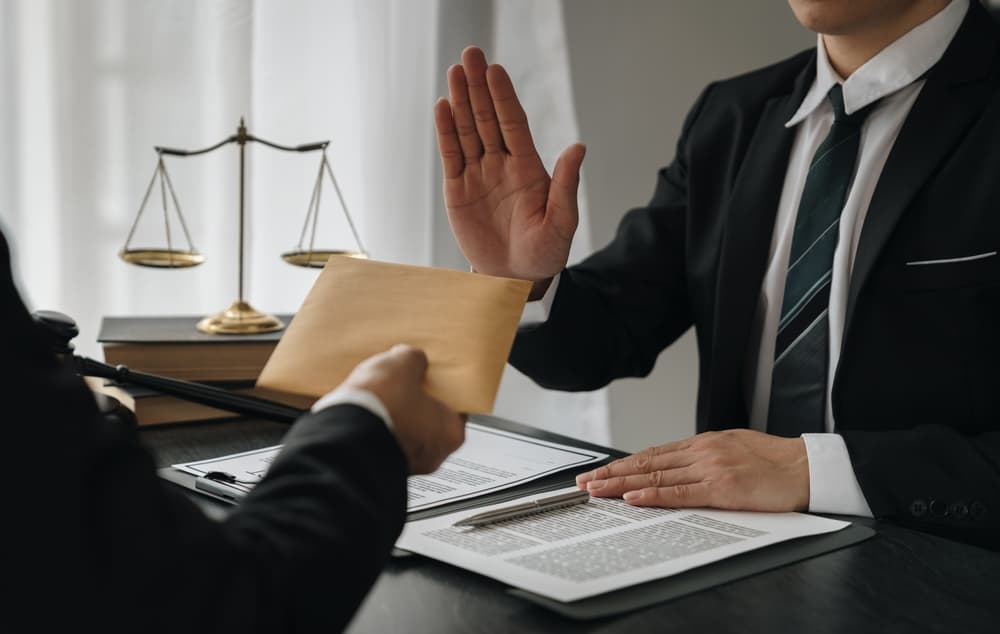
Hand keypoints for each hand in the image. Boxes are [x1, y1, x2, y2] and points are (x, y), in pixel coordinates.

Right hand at [343, 345, 465, 474]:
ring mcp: (405, 464)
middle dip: (416, 402)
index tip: (432, 376)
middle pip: (430, 420)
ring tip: (379, 395)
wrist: (342, 440)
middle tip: (403, 383)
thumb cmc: (382, 410)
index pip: (456, 405)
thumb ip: (413, 359)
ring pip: (405, 432)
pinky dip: (377, 427)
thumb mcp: (402, 365)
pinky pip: (383, 441)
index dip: (442, 387)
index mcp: (451, 432)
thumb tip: (410, 357)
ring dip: (394, 416)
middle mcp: (432, 454)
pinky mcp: (379, 466)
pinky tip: (366, 411)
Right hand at [434, 46, 585, 297]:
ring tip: (454, 72)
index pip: (513, 124)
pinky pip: (451, 156)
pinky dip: (446, 133)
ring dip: (460, 102)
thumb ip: (565, 185)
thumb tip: (578, 148)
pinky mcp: (458, 191)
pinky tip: (442, 108)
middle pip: (487, 119)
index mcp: (528, 168)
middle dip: (479, 87)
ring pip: (467, 131)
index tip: (496, 70)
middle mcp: (502, 165)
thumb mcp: (562, 222)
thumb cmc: (545, 253)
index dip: (504, 97)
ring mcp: (478, 175)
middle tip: (471, 54)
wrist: (516, 278)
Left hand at [576, 430, 809, 511]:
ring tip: (597, 491)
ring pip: (657, 477)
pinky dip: (654, 496)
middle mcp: (702, 451)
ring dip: (622, 485)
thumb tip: (678, 467)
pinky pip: (681, 493)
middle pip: (647, 463)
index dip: (624, 463)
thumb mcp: (733, 448)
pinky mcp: (722, 489)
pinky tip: (633, 498)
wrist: (807, 467)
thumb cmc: (774, 462)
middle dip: (612, 473)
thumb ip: (704, 457)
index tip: (601, 472)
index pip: (653, 454)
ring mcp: (710, 468)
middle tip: (586, 482)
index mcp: (703, 442)